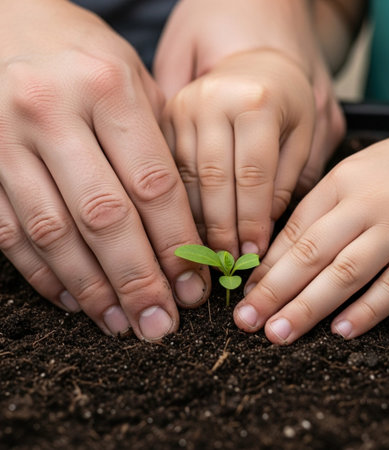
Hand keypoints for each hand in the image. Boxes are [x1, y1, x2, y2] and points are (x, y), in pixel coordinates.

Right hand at [0, 0, 209, 340]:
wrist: (6, 20)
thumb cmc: (85, 57)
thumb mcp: (134, 83)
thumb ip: (159, 147)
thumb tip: (182, 228)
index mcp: (107, 88)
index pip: (154, 185)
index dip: (176, 244)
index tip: (194, 286)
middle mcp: (52, 112)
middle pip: (105, 218)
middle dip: (138, 280)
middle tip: (161, 324)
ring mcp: (5, 139)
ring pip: (55, 234)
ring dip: (92, 288)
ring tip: (121, 323)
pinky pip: (10, 234)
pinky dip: (45, 274)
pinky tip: (76, 299)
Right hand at [155, 0, 343, 254]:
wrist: (254, 64)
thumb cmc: (287, 102)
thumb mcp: (303, 136)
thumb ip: (284, 182)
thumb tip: (259, 231)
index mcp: (256, 101)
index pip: (252, 175)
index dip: (252, 221)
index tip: (253, 254)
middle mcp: (212, 100)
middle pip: (212, 181)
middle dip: (221, 229)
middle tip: (226, 264)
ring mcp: (181, 108)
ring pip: (182, 180)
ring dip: (195, 223)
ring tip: (206, 254)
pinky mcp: (163, 120)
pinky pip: (166, 171)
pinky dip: (176, 205)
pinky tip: (186, 229)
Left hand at [234, 120, 388, 343]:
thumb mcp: (355, 174)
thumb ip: (320, 208)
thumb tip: (280, 253)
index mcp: (342, 182)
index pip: (295, 229)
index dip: (266, 265)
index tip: (244, 292)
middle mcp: (367, 205)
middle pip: (312, 254)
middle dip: (274, 291)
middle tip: (247, 321)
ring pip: (347, 274)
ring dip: (309, 308)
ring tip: (279, 333)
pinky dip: (367, 311)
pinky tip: (340, 331)